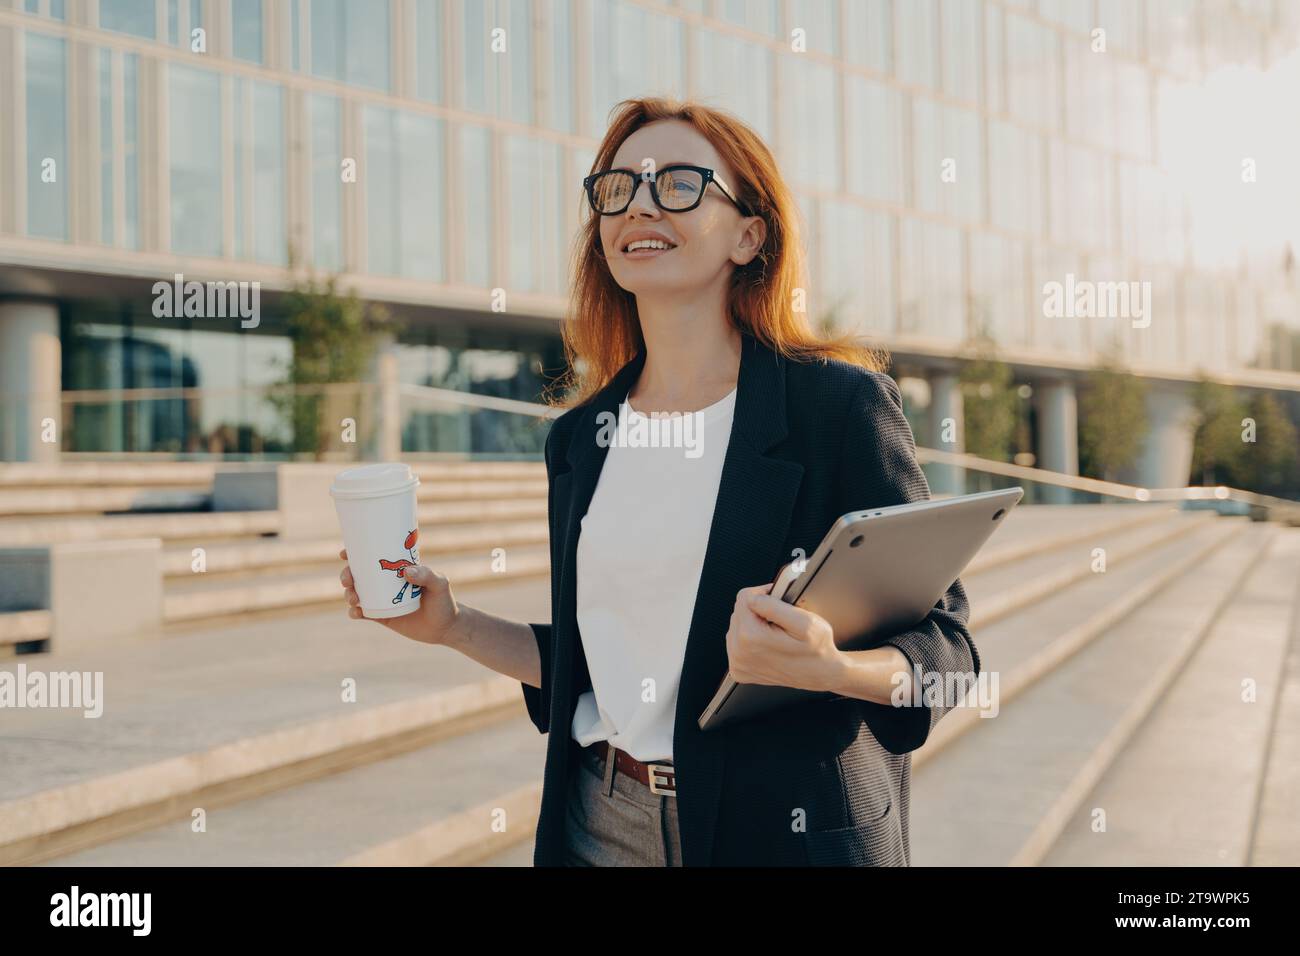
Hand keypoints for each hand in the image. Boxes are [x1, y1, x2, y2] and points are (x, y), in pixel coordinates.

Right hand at [338, 548, 460, 645]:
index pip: (373, 557)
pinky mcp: (382, 617)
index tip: (345, 553)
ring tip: (354, 598)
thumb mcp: (439, 584)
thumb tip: (405, 571)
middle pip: (358, 575)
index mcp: (396, 569)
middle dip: (346, 575)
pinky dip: (354, 612)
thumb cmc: (444, 601)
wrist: (446, 628)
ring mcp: (382, 600)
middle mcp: (386, 583)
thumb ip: (426, 575)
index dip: (356, 553)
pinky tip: (356, 612)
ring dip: (348, 593)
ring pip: (357, 593)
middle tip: (348, 580)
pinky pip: (362, 613)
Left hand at [724, 574, 844, 692]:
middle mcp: (738, 652)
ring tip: (774, 635)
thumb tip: (752, 598)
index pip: (744, 597)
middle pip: (739, 611)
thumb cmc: (816, 648)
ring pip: (737, 626)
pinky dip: (751, 640)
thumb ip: (774, 606)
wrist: (820, 673)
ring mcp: (737, 663)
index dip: (765, 596)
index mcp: (750, 636)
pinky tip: (767, 645)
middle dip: (758, 612)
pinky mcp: (738, 670)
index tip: (779, 605)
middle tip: (779, 623)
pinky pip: (737, 643)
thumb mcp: (805, 621)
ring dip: (753, 625)